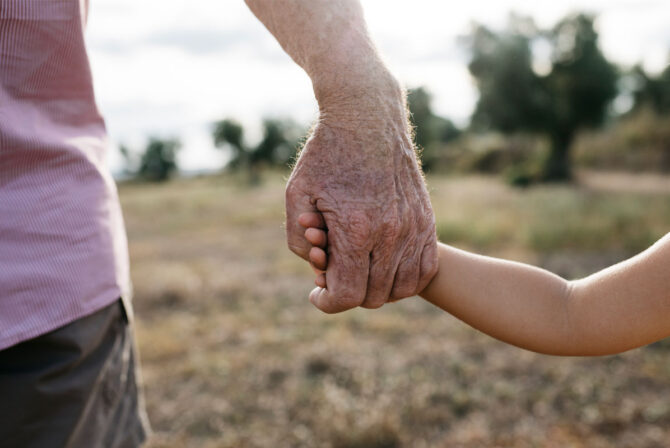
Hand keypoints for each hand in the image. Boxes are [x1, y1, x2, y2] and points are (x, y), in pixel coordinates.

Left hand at [285, 84, 437, 312]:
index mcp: (356, 229)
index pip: (347, 294)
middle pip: (374, 296)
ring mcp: (414, 227)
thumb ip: (298, 242)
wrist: (367, 116)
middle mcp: (391, 233)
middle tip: (333, 271)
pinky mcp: (427, 221)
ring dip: (376, 289)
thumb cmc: (326, 154)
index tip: (316, 293)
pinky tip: (383, 264)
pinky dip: (404, 278)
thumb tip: (320, 272)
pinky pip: (424, 270)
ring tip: (358, 268)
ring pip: (402, 289)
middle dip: (348, 292)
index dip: (327, 302)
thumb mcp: (296, 194)